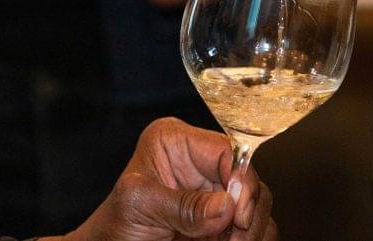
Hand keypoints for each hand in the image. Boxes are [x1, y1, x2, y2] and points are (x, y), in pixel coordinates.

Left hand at [46, 117, 276, 240]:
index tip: (237, 212)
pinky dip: (253, 238)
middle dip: (246, 211)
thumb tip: (226, 205)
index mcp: (175, 142)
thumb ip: (182, 205)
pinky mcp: (225, 219)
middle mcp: (200, 162)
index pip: (226, 148)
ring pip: (258, 203)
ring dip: (250, 229)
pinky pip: (257, 226)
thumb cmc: (115, 225)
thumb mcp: (139, 206)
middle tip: (234, 238)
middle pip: (248, 177)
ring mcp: (215, 192)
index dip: (239, 178)